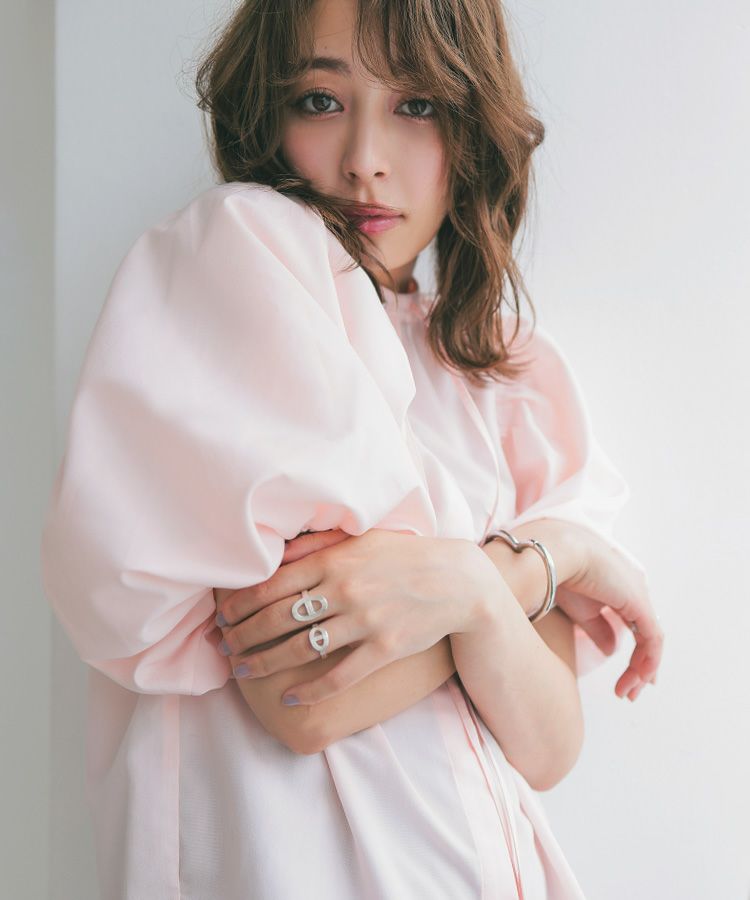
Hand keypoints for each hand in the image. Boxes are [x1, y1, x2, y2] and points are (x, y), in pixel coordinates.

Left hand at [214, 529, 488, 705]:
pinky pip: (339, 675)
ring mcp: (365, 621)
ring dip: (265, 662)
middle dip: (244, 635)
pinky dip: (311, 690)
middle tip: (224, 647)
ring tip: (244, 670)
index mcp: (334, 560)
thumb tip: (276, 553)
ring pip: (301, 648)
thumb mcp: (362, 538)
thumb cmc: (403, 556)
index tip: (222, 616)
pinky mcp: (384, 648)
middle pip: (278, 618)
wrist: (457, 581)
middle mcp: (345, 590)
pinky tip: (290, 696)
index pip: (272, 585)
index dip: (240, 604)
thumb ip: (317, 544)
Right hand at [550, 521, 664, 700]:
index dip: (633, 652)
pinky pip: (652, 640)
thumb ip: (598, 629)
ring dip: (641, 670)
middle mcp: (634, 590)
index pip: (634, 623)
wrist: (554, 555)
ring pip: (651, 641)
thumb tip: (612, 651)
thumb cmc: (558, 575)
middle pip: (645, 634)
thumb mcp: (580, 610)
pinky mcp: (639, 604)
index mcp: (618, 587)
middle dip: (640, 667)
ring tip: (627, 693)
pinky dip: (648, 662)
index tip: (627, 679)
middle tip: (628, 692)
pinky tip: (638, 678)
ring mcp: (638, 596)